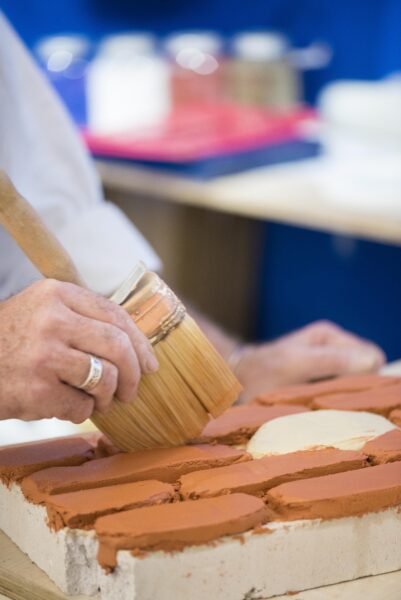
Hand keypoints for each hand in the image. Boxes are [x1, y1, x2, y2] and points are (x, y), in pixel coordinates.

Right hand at [0, 279, 157, 422]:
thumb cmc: (12, 341)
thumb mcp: (43, 311)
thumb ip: (83, 318)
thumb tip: (137, 346)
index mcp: (57, 293)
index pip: (115, 314)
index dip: (140, 343)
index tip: (151, 364)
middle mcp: (51, 319)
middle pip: (117, 346)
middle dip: (134, 374)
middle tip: (133, 391)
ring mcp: (43, 355)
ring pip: (105, 378)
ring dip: (108, 397)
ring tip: (98, 401)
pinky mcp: (36, 389)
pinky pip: (82, 406)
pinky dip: (82, 412)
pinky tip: (66, 406)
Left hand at [233, 320, 384, 402]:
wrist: (238, 377)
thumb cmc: (263, 372)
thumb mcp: (296, 364)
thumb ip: (332, 361)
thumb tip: (372, 361)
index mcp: (329, 336)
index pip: (371, 357)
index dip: (366, 378)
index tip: (346, 394)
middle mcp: (331, 344)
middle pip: (366, 369)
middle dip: (357, 385)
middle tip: (332, 400)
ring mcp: (326, 360)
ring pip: (355, 380)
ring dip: (346, 393)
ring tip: (323, 401)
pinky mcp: (320, 375)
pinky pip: (341, 387)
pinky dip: (336, 396)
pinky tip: (318, 402)